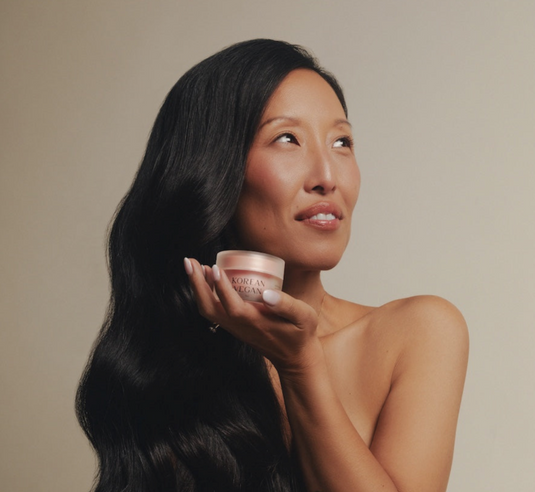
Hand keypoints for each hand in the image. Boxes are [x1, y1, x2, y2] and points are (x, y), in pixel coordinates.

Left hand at [184, 257, 322, 373]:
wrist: (295, 358)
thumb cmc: (300, 335)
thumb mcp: (303, 317)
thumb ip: (287, 304)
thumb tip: (267, 292)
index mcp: (254, 322)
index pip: (231, 305)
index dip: (221, 287)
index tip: (215, 268)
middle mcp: (239, 325)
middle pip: (207, 307)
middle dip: (196, 284)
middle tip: (190, 261)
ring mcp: (234, 327)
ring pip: (207, 309)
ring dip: (197, 287)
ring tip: (195, 266)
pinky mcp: (234, 326)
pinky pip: (213, 310)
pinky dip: (205, 293)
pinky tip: (210, 277)